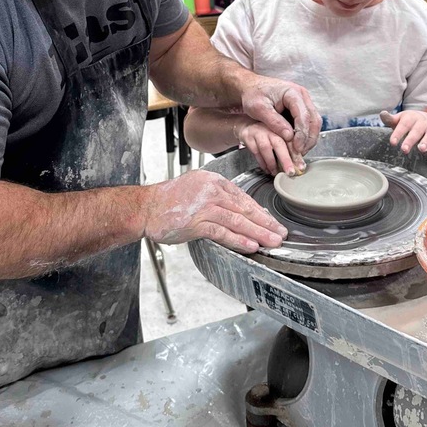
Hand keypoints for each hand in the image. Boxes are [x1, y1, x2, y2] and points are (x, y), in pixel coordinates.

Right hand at [143, 170, 286, 253]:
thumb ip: (217, 198)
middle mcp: (211, 190)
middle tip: (281, 233)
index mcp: (213, 180)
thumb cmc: (169, 201)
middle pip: (244, 208)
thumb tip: (240, 214)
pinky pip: (222, 232)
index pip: (243, 197)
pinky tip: (251, 246)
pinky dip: (239, 239)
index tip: (272, 222)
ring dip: (258, 232)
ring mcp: (204, 205)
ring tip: (273, 241)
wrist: (146, 208)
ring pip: (238, 220)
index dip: (260, 211)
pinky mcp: (196, 221)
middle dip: (266, 222)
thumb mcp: (197, 190)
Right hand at [237, 121, 305, 176]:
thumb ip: (289, 146)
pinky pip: (255, 152)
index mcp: (281, 126)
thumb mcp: (279, 134)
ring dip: (272, 163)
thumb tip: (298, 163)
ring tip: (276, 172)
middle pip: (279, 143)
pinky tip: (267, 169)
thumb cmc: (267, 131)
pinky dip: (262, 163)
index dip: (296, 155)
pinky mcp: (247, 137)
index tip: (301, 166)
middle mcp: (270, 128)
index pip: (291, 141)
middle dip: (286, 159)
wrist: (247, 123)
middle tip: (291, 172)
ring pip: (265, 148)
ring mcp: (258, 132)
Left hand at [239, 77, 321, 156]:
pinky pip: (308, 123)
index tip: (297, 148)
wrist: (251, 87)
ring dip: (309, 138)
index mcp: (293, 93)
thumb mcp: (259, 108)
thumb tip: (289, 136)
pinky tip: (298, 145)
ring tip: (299, 152)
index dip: (302, 134)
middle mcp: (302, 96)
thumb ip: (274, 121)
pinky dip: (305, 135)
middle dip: (308, 138)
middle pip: (314, 120)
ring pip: (314, 123)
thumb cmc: (254, 94)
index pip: (304, 116)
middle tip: (300, 153)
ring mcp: (303, 102)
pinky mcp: (301, 108)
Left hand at [379, 110, 426, 155]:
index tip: (392, 142)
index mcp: (410, 117)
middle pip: (416, 131)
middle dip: (410, 140)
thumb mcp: (400, 119)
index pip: (403, 125)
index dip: (398, 134)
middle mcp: (422, 122)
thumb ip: (390, 119)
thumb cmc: (411, 122)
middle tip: (404, 150)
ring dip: (426, 142)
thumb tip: (382, 114)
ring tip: (421, 149)